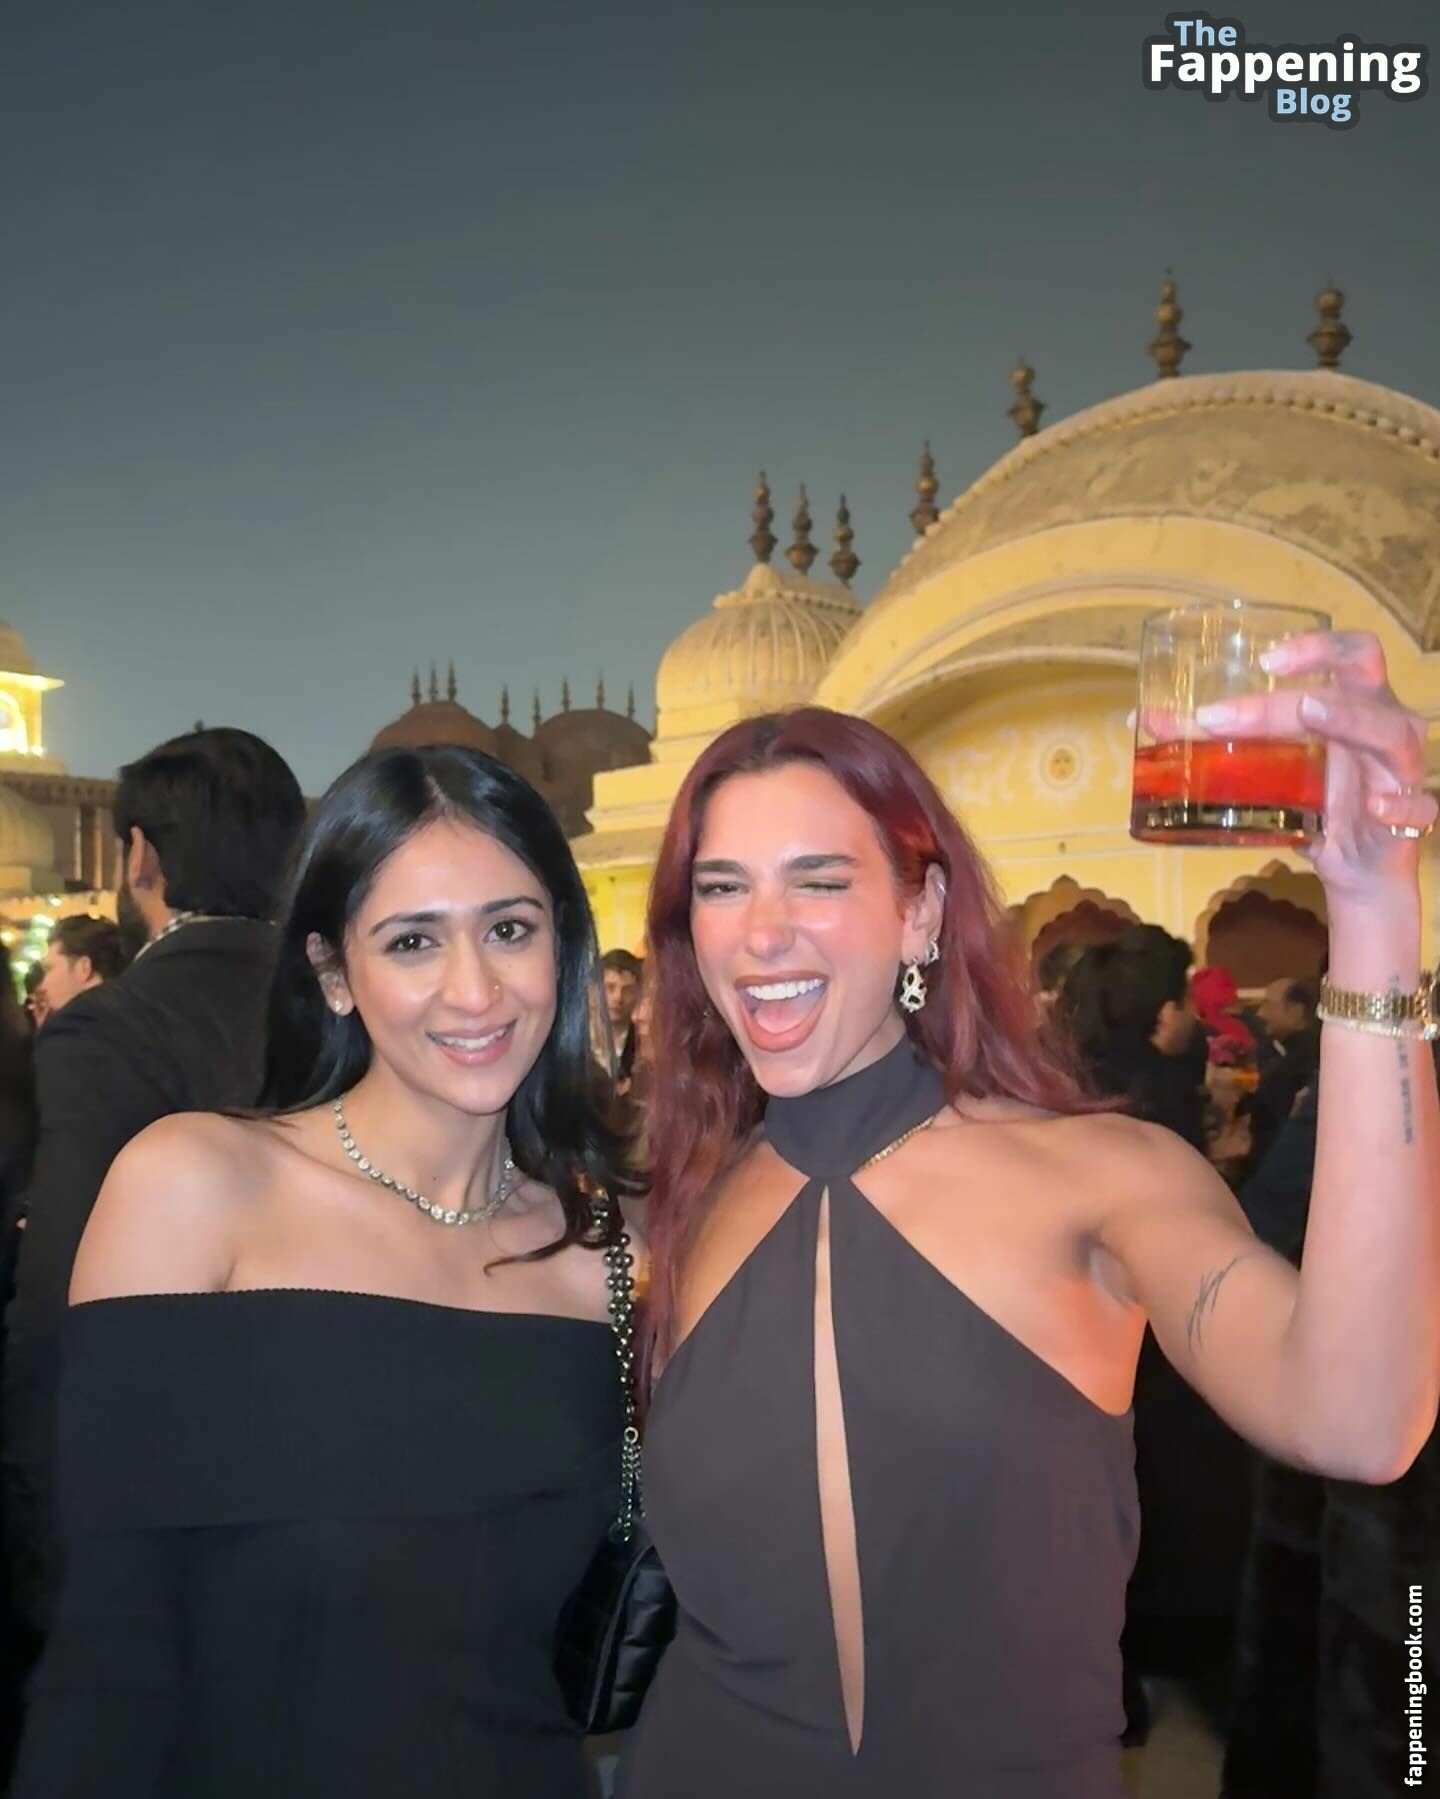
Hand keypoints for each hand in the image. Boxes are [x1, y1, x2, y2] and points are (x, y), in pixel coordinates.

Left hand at [1197, 630, 1434, 900]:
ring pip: (1391, 732)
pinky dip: (1400, 804)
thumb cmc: (1311, 805)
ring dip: (1352, 719)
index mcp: (1350, 705)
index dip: (1315, 647)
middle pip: (1363, 679)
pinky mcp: (1411, 815)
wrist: (1354, 870)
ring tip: (1312, 713)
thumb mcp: (1262, 770)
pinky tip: (1376, 807)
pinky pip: (1418, 805)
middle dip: (1311, 675)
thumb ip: (1214, 743)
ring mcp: (1399, 769)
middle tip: (1258, 686)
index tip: (1266, 659)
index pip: (1349, 654)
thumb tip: (1142, 721)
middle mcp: (1381, 725)